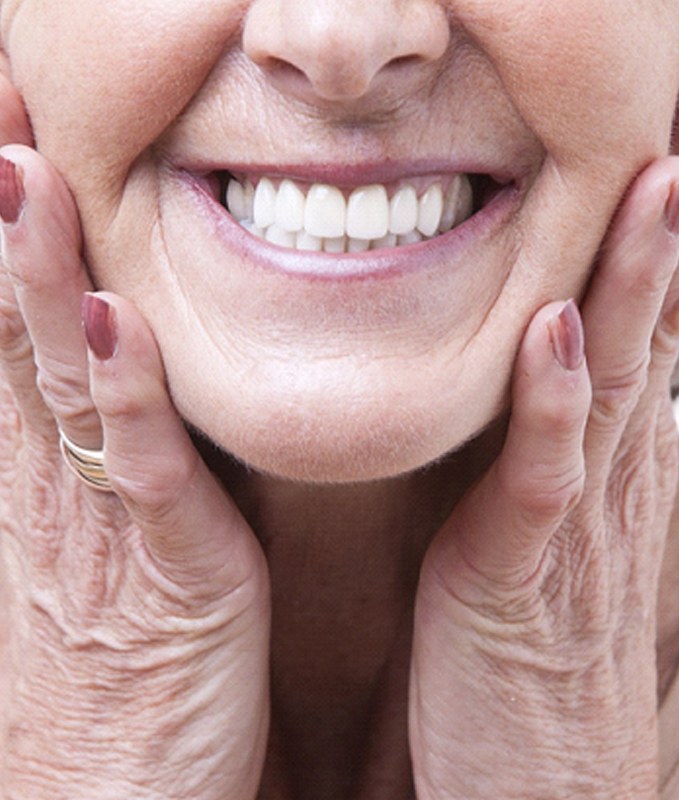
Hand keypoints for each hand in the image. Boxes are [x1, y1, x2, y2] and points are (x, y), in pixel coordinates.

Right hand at [0, 72, 268, 799]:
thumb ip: (105, 457)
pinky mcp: (162, 571)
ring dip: (40, 278)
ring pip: (59, 378)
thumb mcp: (96, 544)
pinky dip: (125, 394)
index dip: (5, 240)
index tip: (1, 141)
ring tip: (20, 176)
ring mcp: (96, 522)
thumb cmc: (113, 671)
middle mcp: (48, 482)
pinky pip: (140, 468)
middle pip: (14, 330)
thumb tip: (111, 373)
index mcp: (40, 473)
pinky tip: (119, 324)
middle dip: (3, 225)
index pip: (10, 330)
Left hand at [410, 127, 678, 797]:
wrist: (540, 779)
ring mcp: (573, 523)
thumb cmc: (532, 643)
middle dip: (671, 216)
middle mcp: (608, 474)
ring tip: (660, 180)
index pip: (649, 319)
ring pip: (612, 379)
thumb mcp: (545, 521)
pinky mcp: (520, 574)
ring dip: (637, 281)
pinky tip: (555, 334)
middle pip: (652, 324)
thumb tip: (546, 361)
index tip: (673, 129)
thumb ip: (550, 441)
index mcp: (607, 457)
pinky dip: (550, 403)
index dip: (662, 227)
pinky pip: (541, 476)